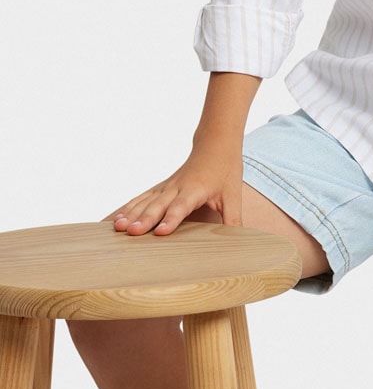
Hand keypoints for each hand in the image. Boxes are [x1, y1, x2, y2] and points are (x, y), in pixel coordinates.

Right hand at [110, 141, 243, 236]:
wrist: (215, 144)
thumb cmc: (225, 169)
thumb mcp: (234, 195)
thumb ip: (234, 219)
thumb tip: (240, 243)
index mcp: (195, 189)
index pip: (181, 206)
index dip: (171, 219)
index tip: (161, 232)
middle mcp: (177, 187)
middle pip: (158, 205)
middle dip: (144, 219)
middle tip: (131, 233)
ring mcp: (166, 186)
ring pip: (146, 200)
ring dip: (131, 214)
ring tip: (118, 228)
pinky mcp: (161, 187)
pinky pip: (142, 197)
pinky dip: (128, 207)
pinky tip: (117, 219)